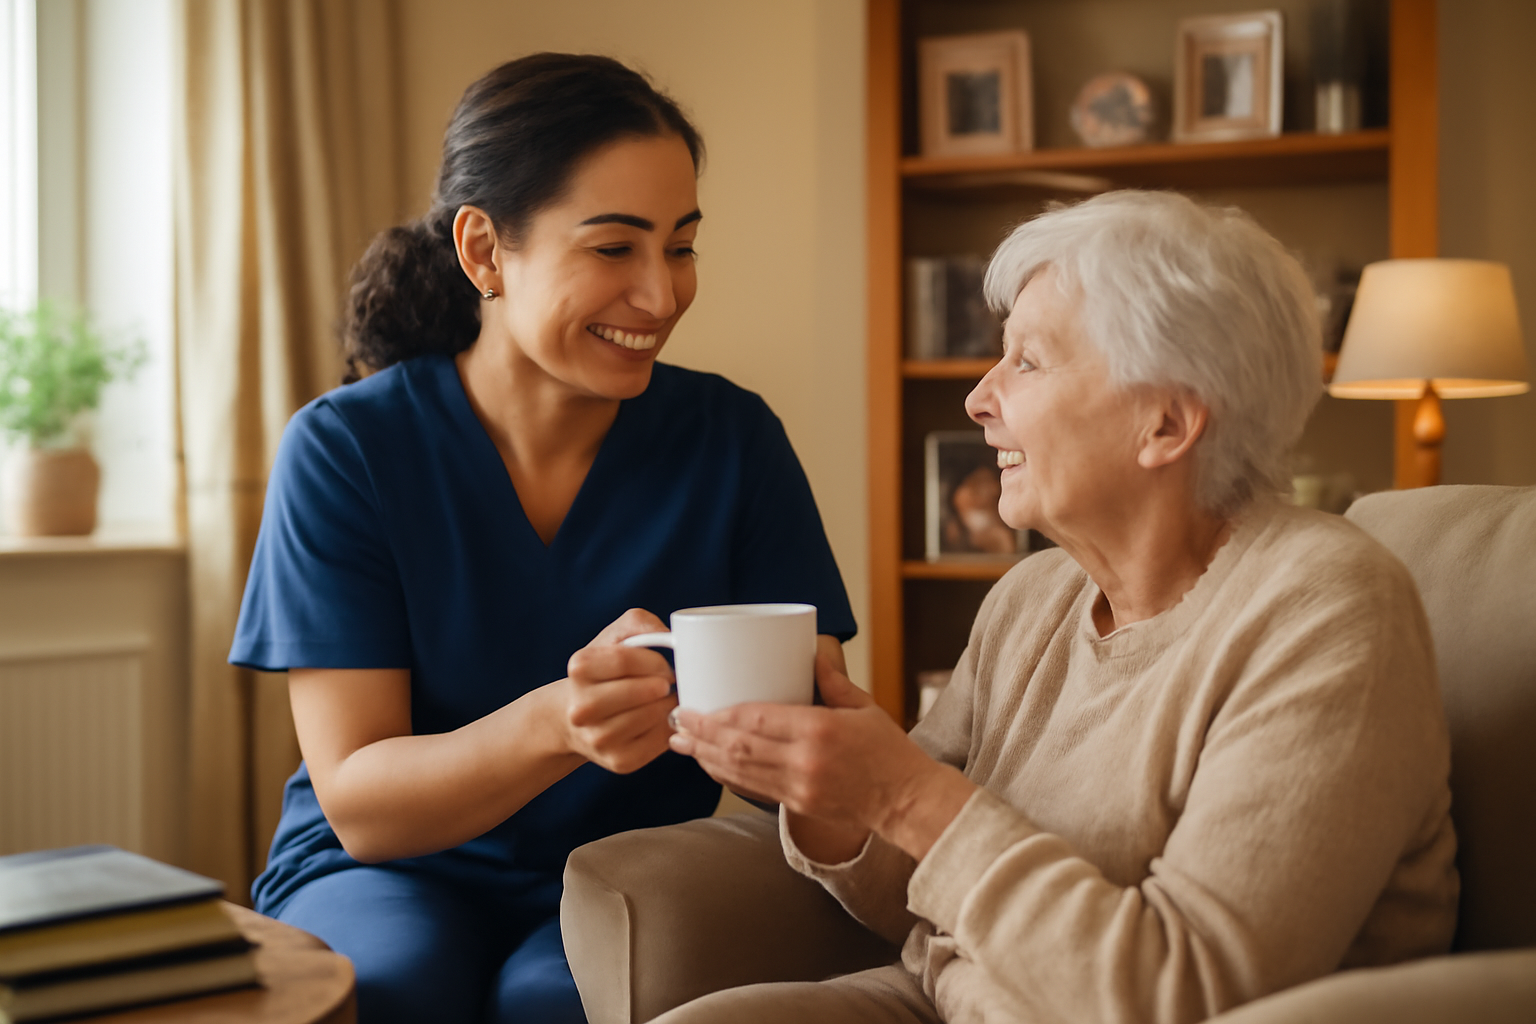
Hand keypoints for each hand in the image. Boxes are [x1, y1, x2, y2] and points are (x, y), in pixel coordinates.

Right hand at [558, 609, 677, 773]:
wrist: (580, 717)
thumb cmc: (606, 672)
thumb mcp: (615, 638)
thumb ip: (640, 624)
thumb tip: (669, 636)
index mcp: (579, 669)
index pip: (624, 658)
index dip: (653, 660)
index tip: (665, 664)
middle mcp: (581, 707)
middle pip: (637, 691)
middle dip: (662, 685)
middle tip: (669, 683)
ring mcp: (598, 738)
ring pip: (649, 717)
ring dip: (668, 706)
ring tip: (667, 699)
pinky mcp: (618, 761)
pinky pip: (657, 742)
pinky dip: (669, 727)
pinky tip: (664, 719)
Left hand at [669, 654, 965, 847]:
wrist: (906, 801)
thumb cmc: (889, 751)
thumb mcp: (863, 707)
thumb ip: (832, 682)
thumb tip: (810, 652)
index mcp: (820, 730)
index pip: (756, 719)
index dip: (719, 715)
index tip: (696, 706)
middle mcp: (804, 761)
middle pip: (738, 746)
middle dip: (701, 735)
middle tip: (677, 721)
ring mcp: (799, 787)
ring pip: (739, 772)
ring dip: (705, 757)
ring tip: (682, 744)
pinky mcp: (798, 805)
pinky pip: (753, 789)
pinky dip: (726, 776)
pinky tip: (710, 765)